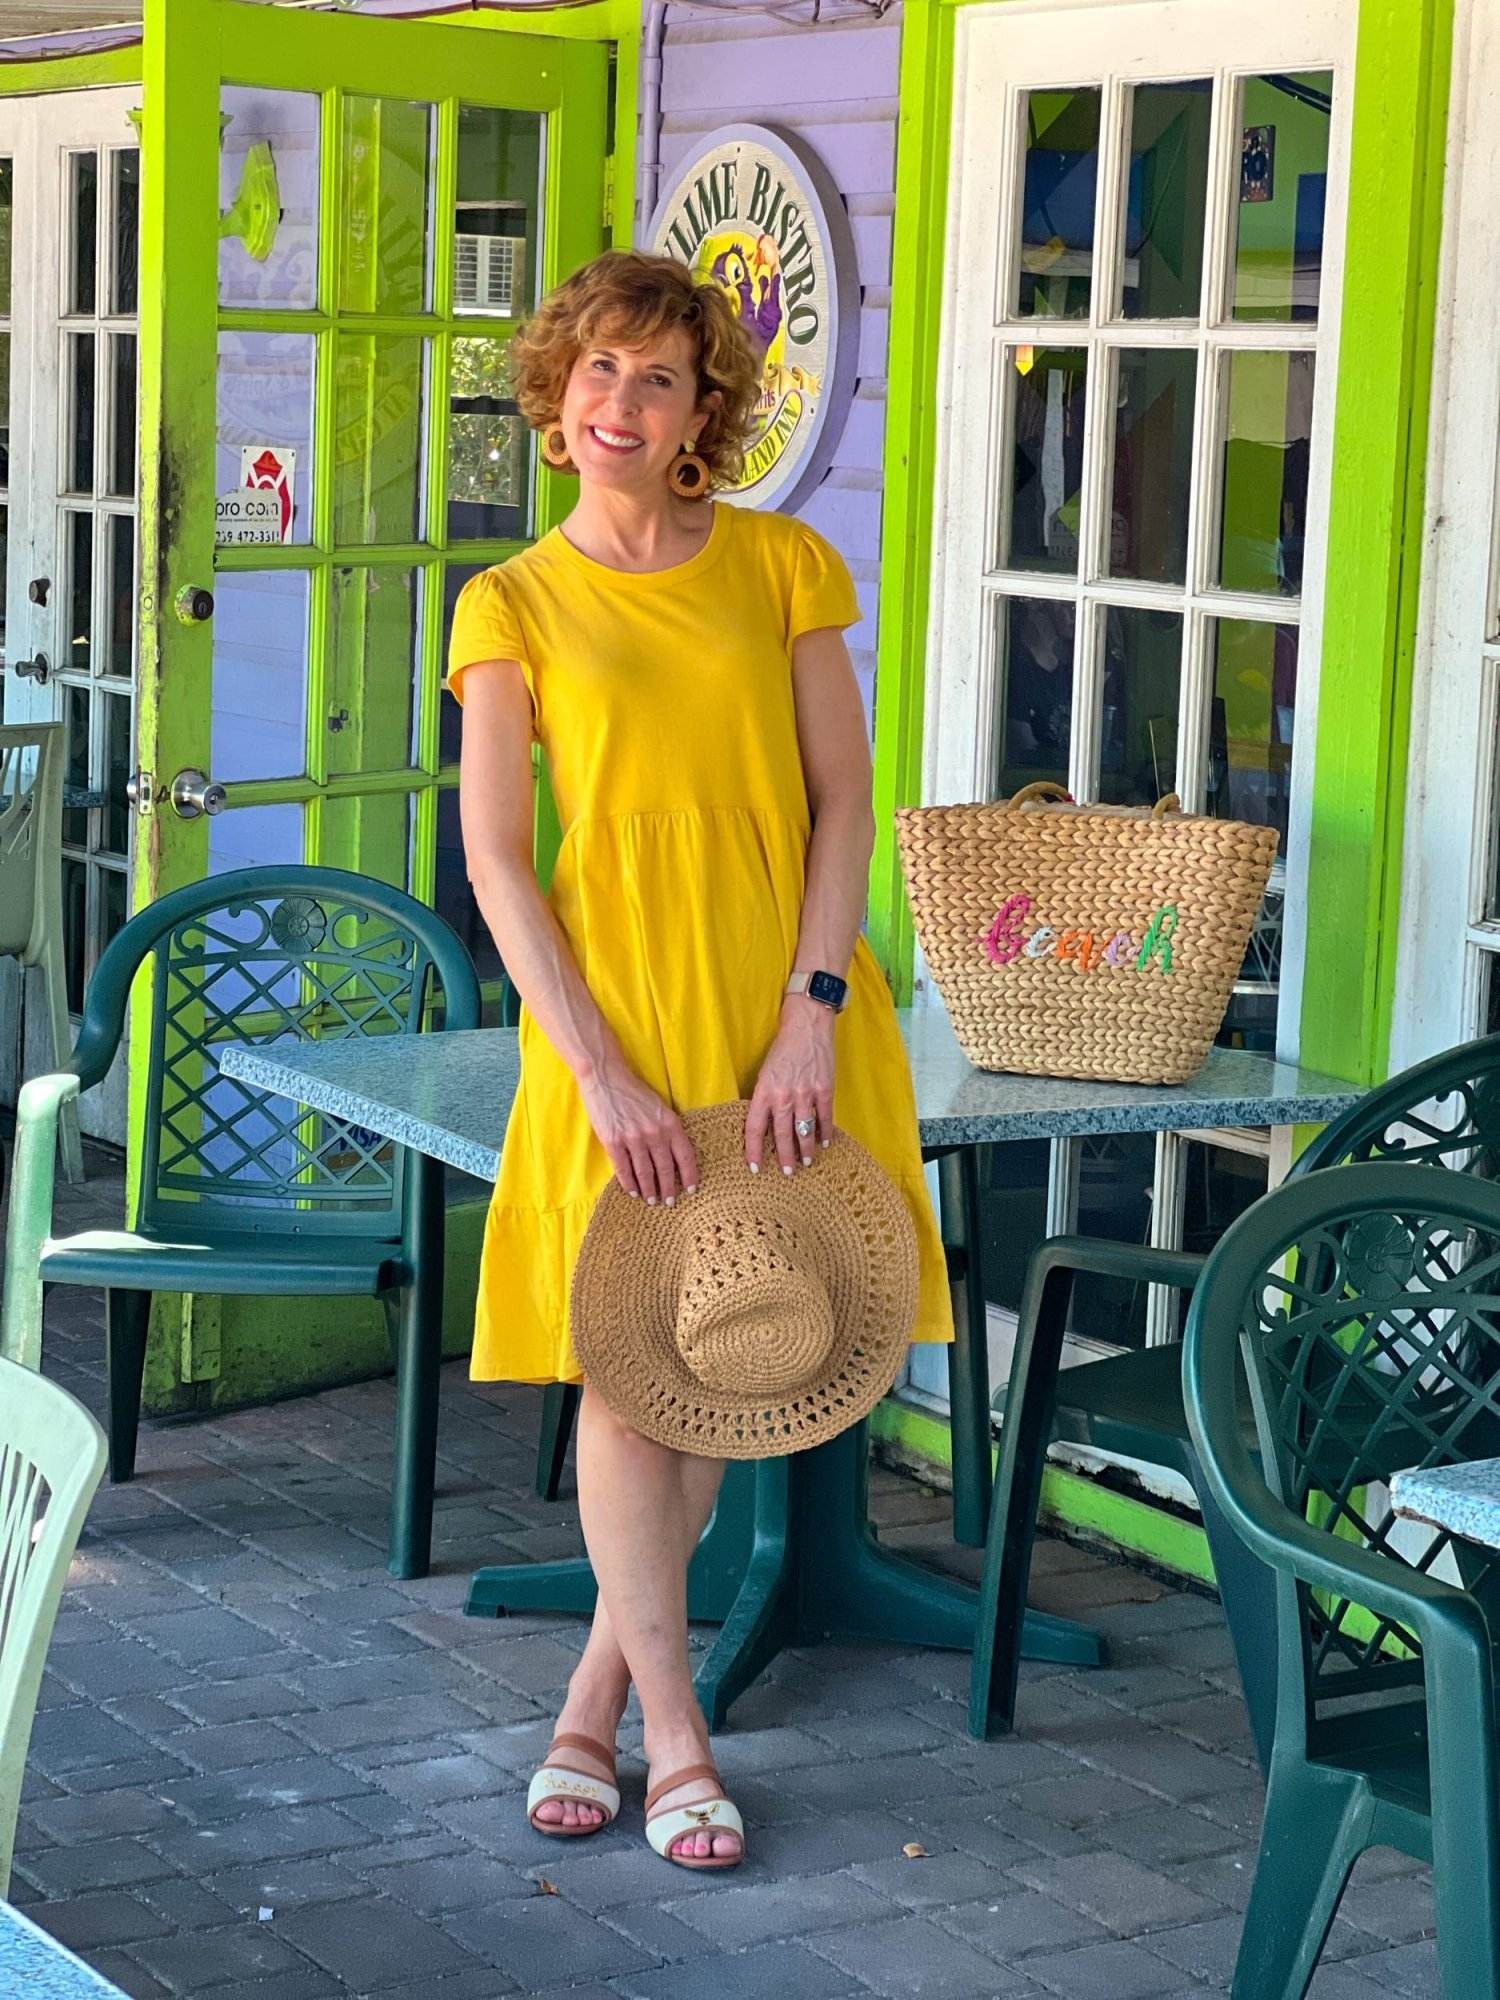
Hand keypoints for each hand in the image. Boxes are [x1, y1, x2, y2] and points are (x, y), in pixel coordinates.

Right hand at [578, 1063, 697, 1206]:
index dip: (690, 1175)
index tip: (692, 1189)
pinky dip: (629, 1183)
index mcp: (670, 1123)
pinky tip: (632, 1191)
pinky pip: (623, 1168)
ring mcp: (633, 1138)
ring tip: (651, 1200)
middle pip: (666, 1168)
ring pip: (645, 1172)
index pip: (686, 1155)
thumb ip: (667, 1128)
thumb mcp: (659, 1107)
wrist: (606, 1077)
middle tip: (670, 1202)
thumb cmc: (634, 1091)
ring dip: (649, 1189)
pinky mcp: (613, 1141)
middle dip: (669, 1188)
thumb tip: (673, 1155)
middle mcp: (654, 1132)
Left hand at [745, 997, 835, 1174]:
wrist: (806, 1026)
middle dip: (784, 1156)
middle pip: (781, 1135)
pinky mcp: (825, 1089)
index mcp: (764, 1091)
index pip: (754, 1128)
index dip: (753, 1150)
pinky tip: (825, 1142)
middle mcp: (783, 1095)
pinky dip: (825, 1132)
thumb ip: (764, 1097)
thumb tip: (764, 1124)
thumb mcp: (765, 1073)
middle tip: (787, 1172)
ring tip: (807, 1162)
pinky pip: (824, 1117)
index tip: (755, 1168)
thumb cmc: (783, 1049)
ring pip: (804, 1130)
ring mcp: (805, 1093)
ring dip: (806, 1150)